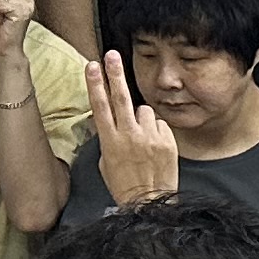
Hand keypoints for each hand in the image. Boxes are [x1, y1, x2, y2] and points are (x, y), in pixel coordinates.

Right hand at [87, 54, 180, 207]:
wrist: (150, 203)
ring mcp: (150, 137)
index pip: (100, 106)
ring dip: (142, 118)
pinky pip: (160, 125)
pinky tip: (154, 146)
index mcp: (110, 141)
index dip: (95, 84)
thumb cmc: (124, 184)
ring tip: (141, 138)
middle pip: (121, 97)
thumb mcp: (106, 161)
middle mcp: (130, 135)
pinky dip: (157, 131)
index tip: (91, 66)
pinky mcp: (167, 141)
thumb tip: (109, 121)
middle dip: (115, 74)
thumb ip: (109, 138)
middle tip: (112, 55)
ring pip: (145, 111)